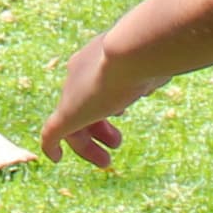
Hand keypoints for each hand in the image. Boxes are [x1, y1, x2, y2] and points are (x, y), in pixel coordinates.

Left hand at [41, 28, 167, 166]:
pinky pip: (51, 132)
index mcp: (97, 56)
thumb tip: (160, 72)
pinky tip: (56, 158)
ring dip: (86, 142)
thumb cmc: (149, 55)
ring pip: (70, 120)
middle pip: (82, 102)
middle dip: (97, 126)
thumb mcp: (153, 60)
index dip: (109, 101)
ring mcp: (72, 92)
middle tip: (116, 143)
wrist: (132, 50)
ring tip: (106, 161)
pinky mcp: (67, 114)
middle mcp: (80, 71)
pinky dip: (52, 146)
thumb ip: (152, 68)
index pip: (95, 82)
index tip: (122, 113)